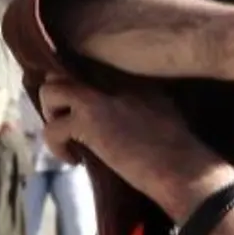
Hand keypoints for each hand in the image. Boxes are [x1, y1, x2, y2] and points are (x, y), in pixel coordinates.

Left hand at [38, 80, 224, 217]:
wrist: (183, 169)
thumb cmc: (177, 150)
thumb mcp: (161, 110)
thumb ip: (136, 101)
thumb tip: (108, 113)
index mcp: (130, 72)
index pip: (86, 65)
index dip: (75, 86)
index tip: (78, 110)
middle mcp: (112, 75)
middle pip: (64, 71)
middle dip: (59, 99)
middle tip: (67, 123)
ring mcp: (99, 95)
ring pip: (50, 90)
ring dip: (51, 117)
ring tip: (68, 138)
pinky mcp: (89, 120)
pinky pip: (52, 127)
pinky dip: (56, 147)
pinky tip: (75, 161)